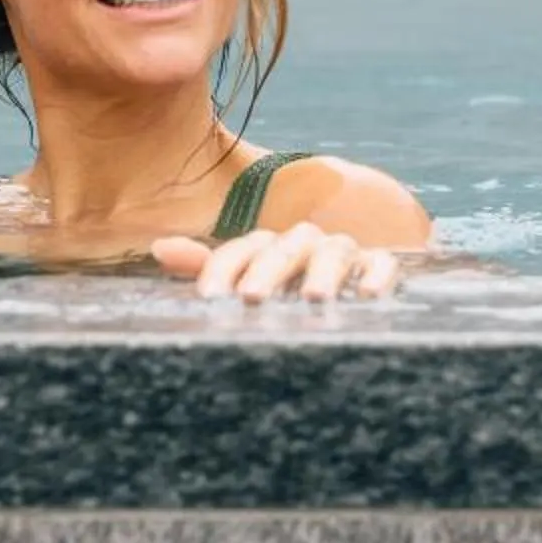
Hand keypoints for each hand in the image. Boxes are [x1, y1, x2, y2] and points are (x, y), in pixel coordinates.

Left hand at [150, 222, 401, 302]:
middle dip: (269, 270)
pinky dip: (377, 274)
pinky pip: (382, 264)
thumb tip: (159, 248)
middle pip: (285, 245)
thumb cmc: (284, 290)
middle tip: (253, 298)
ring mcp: (343, 253)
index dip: (223, 267)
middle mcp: (304, 243)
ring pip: (333, 250)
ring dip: (323, 272)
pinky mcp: (378, 268)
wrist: (346, 285)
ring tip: (313, 299)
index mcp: (268, 246)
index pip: (242, 248)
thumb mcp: (244, 281)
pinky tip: (366, 295)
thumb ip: (206, 267)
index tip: (208, 298)